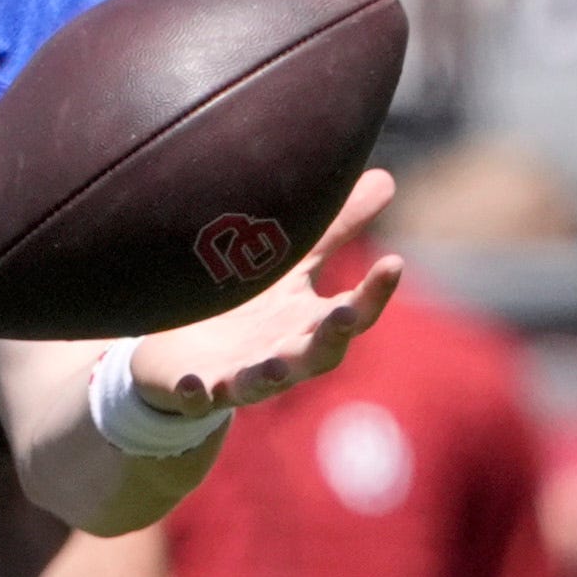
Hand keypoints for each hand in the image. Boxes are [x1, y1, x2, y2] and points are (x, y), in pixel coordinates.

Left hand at [129, 171, 403, 424]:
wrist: (183, 354)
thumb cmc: (248, 306)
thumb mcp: (290, 265)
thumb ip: (332, 231)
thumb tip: (385, 178)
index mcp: (309, 325)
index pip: (355, 311)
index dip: (376, 291)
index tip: (393, 261)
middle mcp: (284, 356)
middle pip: (319, 354)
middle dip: (332, 338)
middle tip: (343, 316)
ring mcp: (241, 376)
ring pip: (262, 383)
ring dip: (271, 376)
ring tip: (276, 365)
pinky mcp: (198, 390)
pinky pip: (198, 398)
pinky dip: (195, 393)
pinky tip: (191, 383)